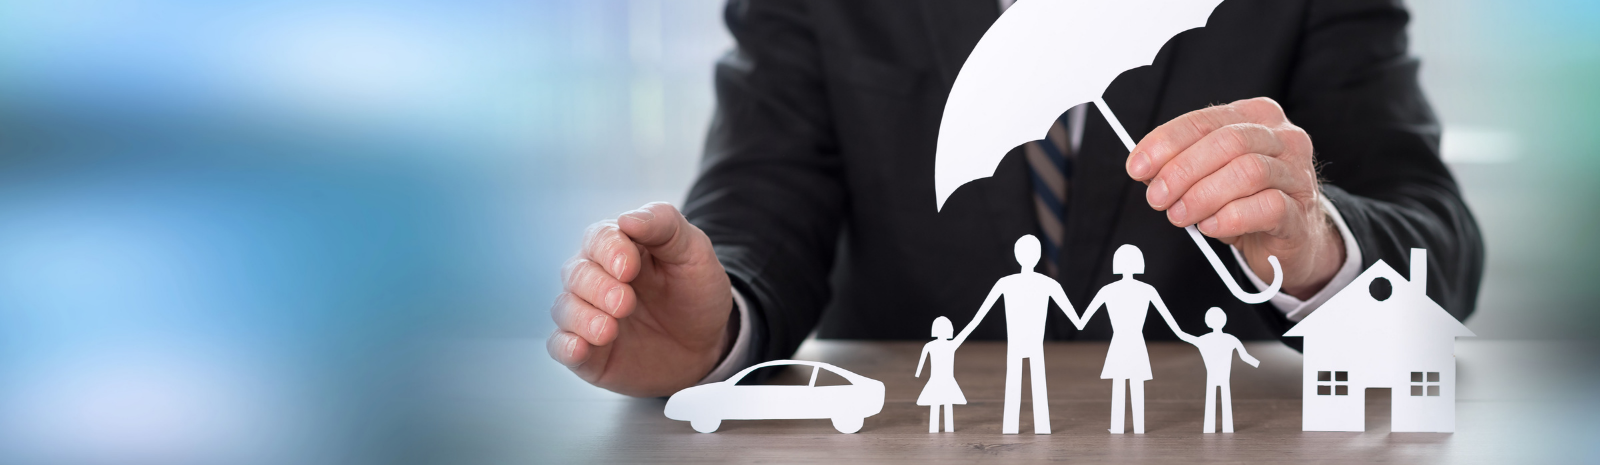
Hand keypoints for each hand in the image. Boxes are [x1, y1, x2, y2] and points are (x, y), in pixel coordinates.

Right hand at [547, 202, 733, 396]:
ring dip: (582, 317)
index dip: (609, 250)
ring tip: (608, 330)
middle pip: (576, 273)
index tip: (629, 268)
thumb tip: (627, 218)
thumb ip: (665, 226)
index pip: (599, 238)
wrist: (709, 345)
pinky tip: (580, 348)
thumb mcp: (694, 253)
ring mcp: (590, 315)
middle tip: (624, 303)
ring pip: (564, 308)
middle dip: (597, 287)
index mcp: (620, 248)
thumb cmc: (697, 293)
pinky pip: (561, 346)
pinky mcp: (589, 352)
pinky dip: (565, 346)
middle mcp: (597, 279)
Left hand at [1126, 97, 1343, 297]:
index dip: (1166, 143)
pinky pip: (1268, 206)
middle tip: (1157, 198)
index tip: (1137, 166)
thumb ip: (1180, 166)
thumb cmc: (1244, 201)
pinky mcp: (1302, 210)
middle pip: (1228, 142)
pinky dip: (1231, 217)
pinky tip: (1210, 226)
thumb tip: (1144, 168)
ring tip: (1180, 215)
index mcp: (1254, 116)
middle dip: (1183, 170)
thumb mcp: (1209, 176)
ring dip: (1203, 195)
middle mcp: (1282, 137)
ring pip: (1249, 171)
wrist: (1288, 241)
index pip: (1204, 120)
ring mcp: (1297, 173)